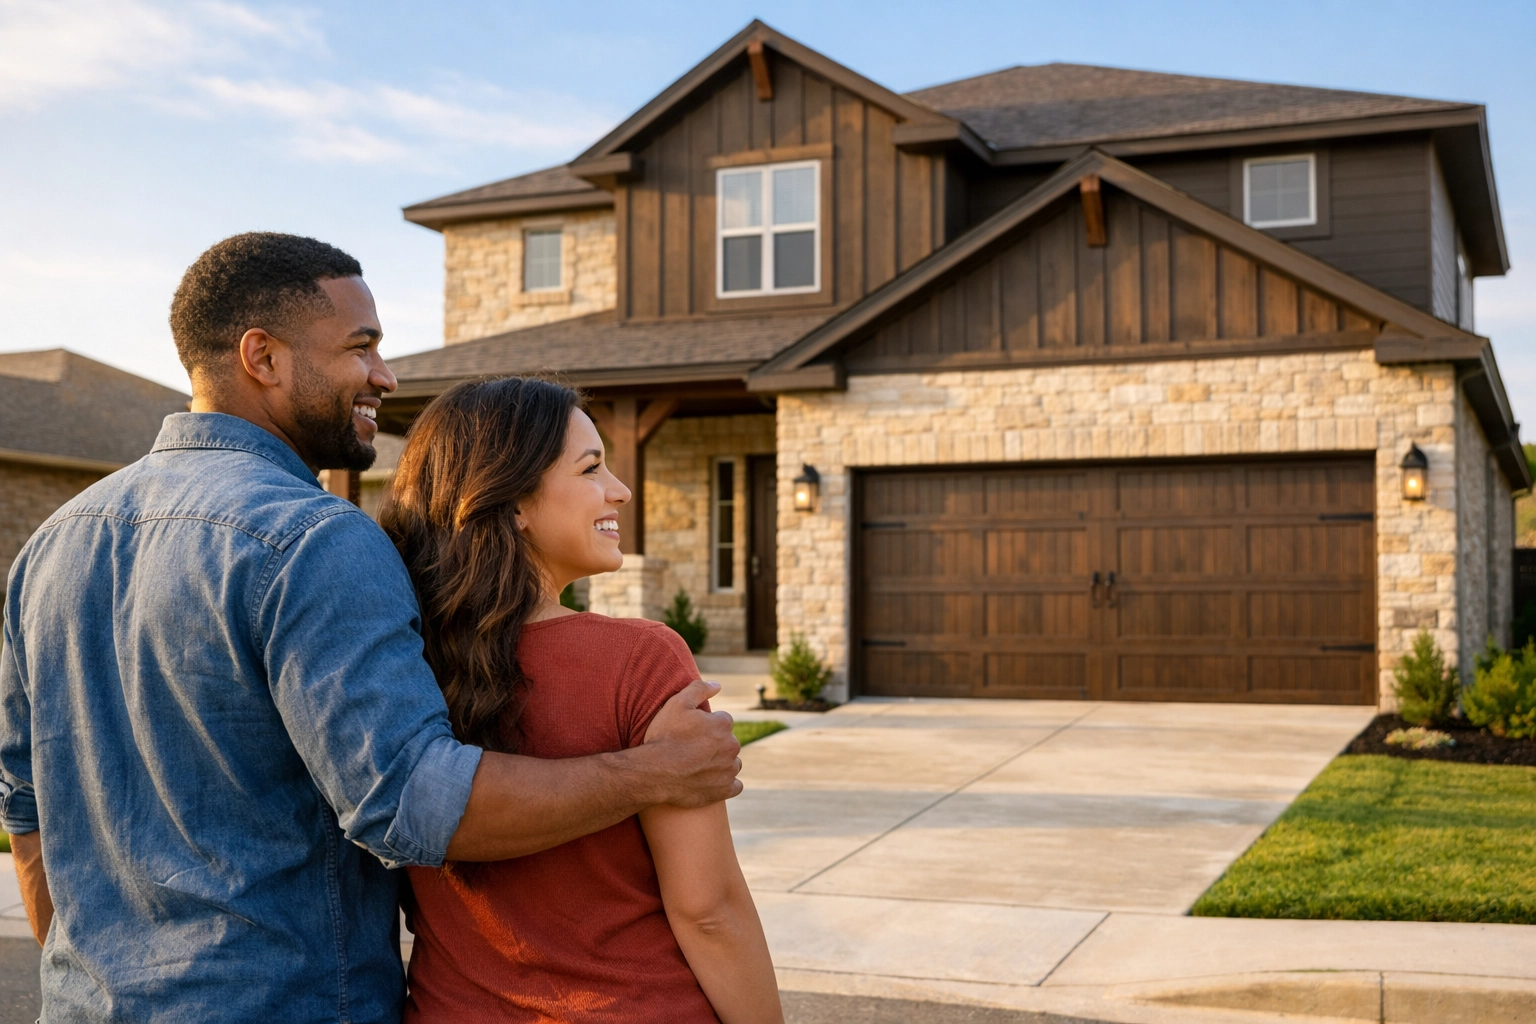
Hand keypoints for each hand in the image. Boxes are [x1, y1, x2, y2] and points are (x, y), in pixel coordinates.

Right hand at [643, 679, 742, 806]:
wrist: (654, 772)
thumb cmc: (664, 736)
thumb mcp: (677, 703)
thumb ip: (699, 688)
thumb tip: (718, 685)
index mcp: (723, 724)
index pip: (722, 721)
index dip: (706, 725)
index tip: (692, 732)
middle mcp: (732, 746)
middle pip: (728, 742)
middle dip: (715, 744)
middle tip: (692, 750)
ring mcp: (729, 769)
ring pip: (731, 763)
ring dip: (721, 764)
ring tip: (698, 766)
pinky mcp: (725, 789)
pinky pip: (734, 786)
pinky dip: (725, 784)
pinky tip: (711, 782)